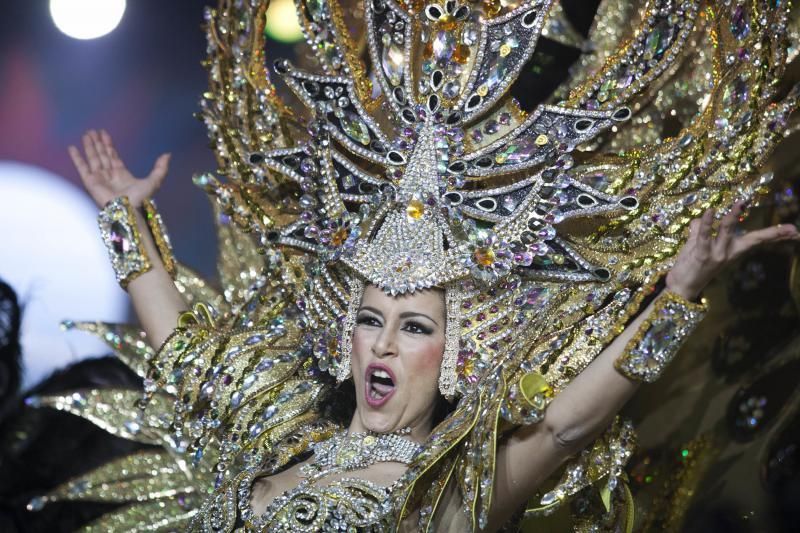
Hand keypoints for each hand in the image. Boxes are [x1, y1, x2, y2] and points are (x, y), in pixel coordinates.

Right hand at [68, 129, 170, 207]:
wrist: (128, 210)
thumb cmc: (141, 198)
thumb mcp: (155, 180)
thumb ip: (160, 168)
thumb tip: (168, 155)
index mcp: (122, 174)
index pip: (113, 156)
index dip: (109, 145)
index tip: (104, 134)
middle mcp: (109, 175)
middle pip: (102, 155)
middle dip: (98, 143)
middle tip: (93, 130)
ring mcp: (99, 178)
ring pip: (93, 158)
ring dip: (89, 146)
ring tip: (86, 134)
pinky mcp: (90, 182)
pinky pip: (82, 167)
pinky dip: (77, 158)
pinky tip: (72, 147)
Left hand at [665, 202, 799, 299]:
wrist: (680, 288)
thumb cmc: (691, 267)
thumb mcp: (698, 247)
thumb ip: (699, 232)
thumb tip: (698, 220)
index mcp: (732, 251)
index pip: (756, 240)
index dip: (775, 235)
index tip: (795, 232)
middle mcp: (728, 253)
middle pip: (753, 240)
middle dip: (772, 234)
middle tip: (792, 229)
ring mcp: (716, 254)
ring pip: (727, 231)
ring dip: (733, 217)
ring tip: (740, 203)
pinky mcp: (701, 255)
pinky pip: (704, 236)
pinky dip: (707, 223)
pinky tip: (709, 211)